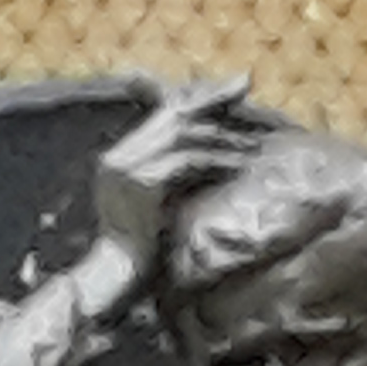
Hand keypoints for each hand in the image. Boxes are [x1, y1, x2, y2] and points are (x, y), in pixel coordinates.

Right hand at [95, 78, 257, 287]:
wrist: (118, 280)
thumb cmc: (139, 256)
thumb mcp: (152, 210)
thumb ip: (167, 181)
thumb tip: (200, 163)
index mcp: (118, 160)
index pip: (162, 115)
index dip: (197, 98)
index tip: (231, 87)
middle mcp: (119, 157)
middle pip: (173, 114)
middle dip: (212, 98)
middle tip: (246, 85)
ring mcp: (128, 167)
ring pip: (183, 135)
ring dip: (220, 136)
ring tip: (249, 140)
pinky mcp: (143, 183)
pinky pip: (186, 161)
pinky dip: (214, 160)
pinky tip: (237, 163)